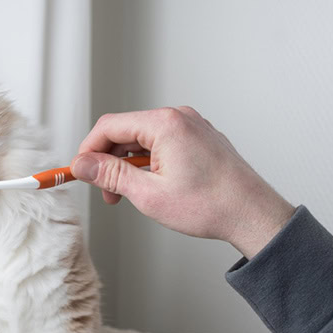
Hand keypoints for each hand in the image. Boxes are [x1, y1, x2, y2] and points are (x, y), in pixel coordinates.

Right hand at [71, 107, 294, 258]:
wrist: (253, 215)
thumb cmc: (210, 206)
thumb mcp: (148, 194)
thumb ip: (110, 175)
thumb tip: (83, 164)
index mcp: (165, 124)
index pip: (109, 126)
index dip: (88, 150)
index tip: (78, 171)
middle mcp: (179, 118)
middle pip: (125, 131)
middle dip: (108, 161)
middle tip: (106, 192)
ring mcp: (191, 126)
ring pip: (142, 138)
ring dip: (127, 164)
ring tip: (130, 194)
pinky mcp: (199, 138)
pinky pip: (161, 143)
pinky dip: (147, 162)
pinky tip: (151, 186)